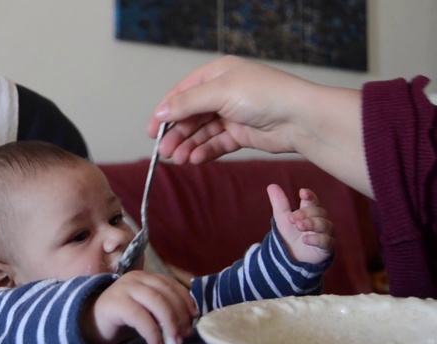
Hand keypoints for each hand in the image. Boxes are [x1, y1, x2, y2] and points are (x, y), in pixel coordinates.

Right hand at [81, 271, 197, 343]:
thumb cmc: (123, 317)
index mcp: (146, 277)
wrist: (91, 321)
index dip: (185, 300)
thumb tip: (187, 324)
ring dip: (169, 323)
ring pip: (155, 301)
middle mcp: (136, 278)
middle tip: (185, 335)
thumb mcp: (146, 310)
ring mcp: (124, 288)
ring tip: (175, 342)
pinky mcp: (115, 303)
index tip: (194, 317)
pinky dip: (152, 332)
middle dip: (179, 315)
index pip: (171, 284)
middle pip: (165, 293)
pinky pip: (139, 316)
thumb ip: (163, 310)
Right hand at [148, 55, 370, 197]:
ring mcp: (232, 114)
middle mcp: (223, 93)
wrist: (301, 119)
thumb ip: (187, 103)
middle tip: (165, 152)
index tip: (152, 131)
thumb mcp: (220, 93)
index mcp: (217, 74)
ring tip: (179, 159)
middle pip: (190, 115)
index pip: (182, 93)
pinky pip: (216, 143)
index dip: (165, 111)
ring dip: (189, 145)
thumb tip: (160, 111)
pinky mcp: (241, 134)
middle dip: (177, 133)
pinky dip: (205, 151)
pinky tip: (195, 159)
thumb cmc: (264, 95)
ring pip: (202, 132)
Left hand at [267, 184, 334, 263]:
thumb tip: (271, 185)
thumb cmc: (289, 236)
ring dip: (312, 223)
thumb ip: (279, 203)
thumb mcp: (282, 219)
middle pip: (319, 212)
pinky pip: (326, 241)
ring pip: (325, 224)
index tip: (302, 192)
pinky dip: (316, 239)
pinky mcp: (327, 247)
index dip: (309, 196)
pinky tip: (305, 239)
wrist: (292, 258)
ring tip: (299, 226)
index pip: (313, 200)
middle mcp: (321, 221)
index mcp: (310, 212)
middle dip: (305, 213)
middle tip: (292, 218)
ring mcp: (326, 234)